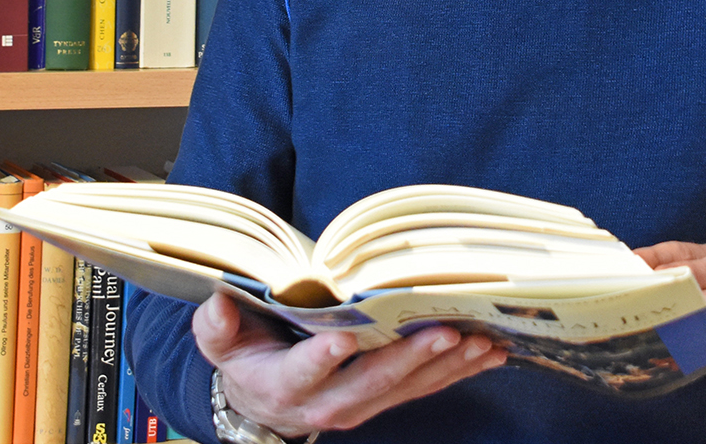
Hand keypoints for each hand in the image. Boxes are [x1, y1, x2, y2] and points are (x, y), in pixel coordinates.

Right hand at [192, 292, 507, 436]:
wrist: (264, 404)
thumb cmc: (247, 359)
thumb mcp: (221, 343)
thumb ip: (217, 325)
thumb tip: (220, 301)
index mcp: (285, 385)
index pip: (304, 372)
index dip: (322, 357)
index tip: (341, 338)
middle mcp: (328, 401)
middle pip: (371, 382)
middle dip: (410, 358)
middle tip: (444, 332)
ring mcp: (361, 405)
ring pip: (408, 388)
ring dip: (447, 366)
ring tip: (480, 341)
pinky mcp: (385, 401)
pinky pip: (426, 388)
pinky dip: (458, 371)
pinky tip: (488, 354)